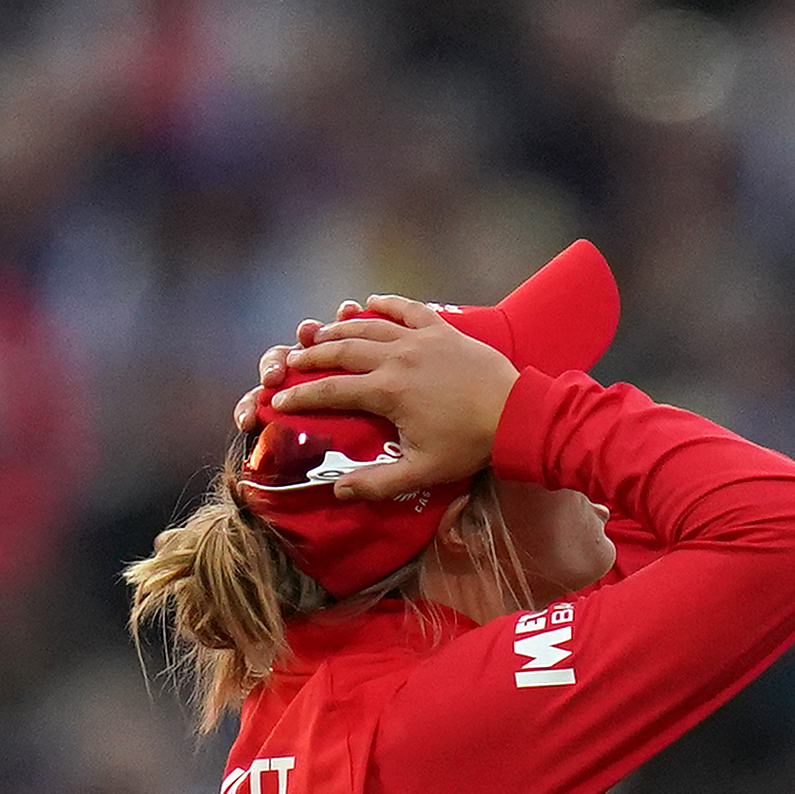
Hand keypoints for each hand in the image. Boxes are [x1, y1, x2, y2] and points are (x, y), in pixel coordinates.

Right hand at [254, 303, 516, 499]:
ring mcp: (419, 339)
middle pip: (341, 351)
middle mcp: (397, 358)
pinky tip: (369, 301)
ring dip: (339, 329)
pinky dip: (386, 303)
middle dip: (311, 356)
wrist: (516, 414)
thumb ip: (378, 483)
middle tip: (291, 362)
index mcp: (386, 392)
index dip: (301, 397)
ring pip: (369, 327)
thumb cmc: (469, 445)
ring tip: (318, 334)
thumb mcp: (422, 471)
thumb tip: (338, 491)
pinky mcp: (442, 329)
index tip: (278, 402)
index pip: (331, 391)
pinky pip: (408, 309)